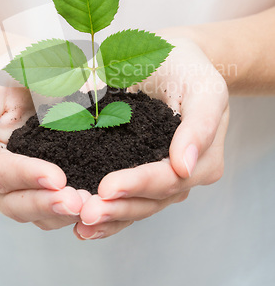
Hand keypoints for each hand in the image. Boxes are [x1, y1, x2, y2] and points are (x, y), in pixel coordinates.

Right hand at [0, 63, 85, 229]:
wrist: (20, 81)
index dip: (27, 176)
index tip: (56, 178)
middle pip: (14, 202)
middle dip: (47, 203)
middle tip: (77, 201)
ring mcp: (9, 191)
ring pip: (33, 213)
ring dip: (60, 214)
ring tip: (88, 206)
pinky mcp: (33, 193)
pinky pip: (48, 213)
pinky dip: (68, 214)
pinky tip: (90, 208)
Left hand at [74, 37, 228, 239]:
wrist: (171, 60)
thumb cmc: (188, 69)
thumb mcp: (204, 88)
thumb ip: (200, 125)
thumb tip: (185, 167)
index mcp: (204, 159)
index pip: (169, 180)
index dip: (138, 185)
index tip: (106, 187)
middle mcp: (184, 175)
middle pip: (151, 201)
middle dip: (118, 208)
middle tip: (85, 212)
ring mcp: (162, 178)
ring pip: (137, 207)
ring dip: (110, 218)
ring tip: (81, 224)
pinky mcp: (141, 174)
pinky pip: (126, 199)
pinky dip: (108, 214)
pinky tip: (83, 225)